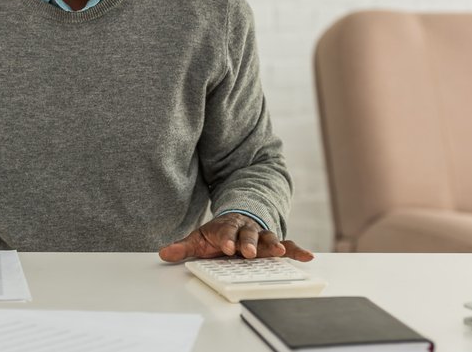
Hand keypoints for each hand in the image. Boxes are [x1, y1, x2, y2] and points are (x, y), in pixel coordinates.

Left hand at [158, 213, 313, 262]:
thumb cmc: (219, 233)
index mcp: (227, 227)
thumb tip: (164, 253)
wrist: (238, 217)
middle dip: (249, 243)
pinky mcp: (273, 242)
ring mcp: (261, 235)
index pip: (226, 232)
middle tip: (249, 252)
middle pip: (249, 234)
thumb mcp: (200, 238)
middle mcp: (247, 229)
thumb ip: (184, 246)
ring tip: (281, 252)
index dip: (226, 238)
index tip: (225, 246)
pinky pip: (287, 245)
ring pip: (268, 237)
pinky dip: (297, 250)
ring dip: (274, 245)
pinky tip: (307, 256)